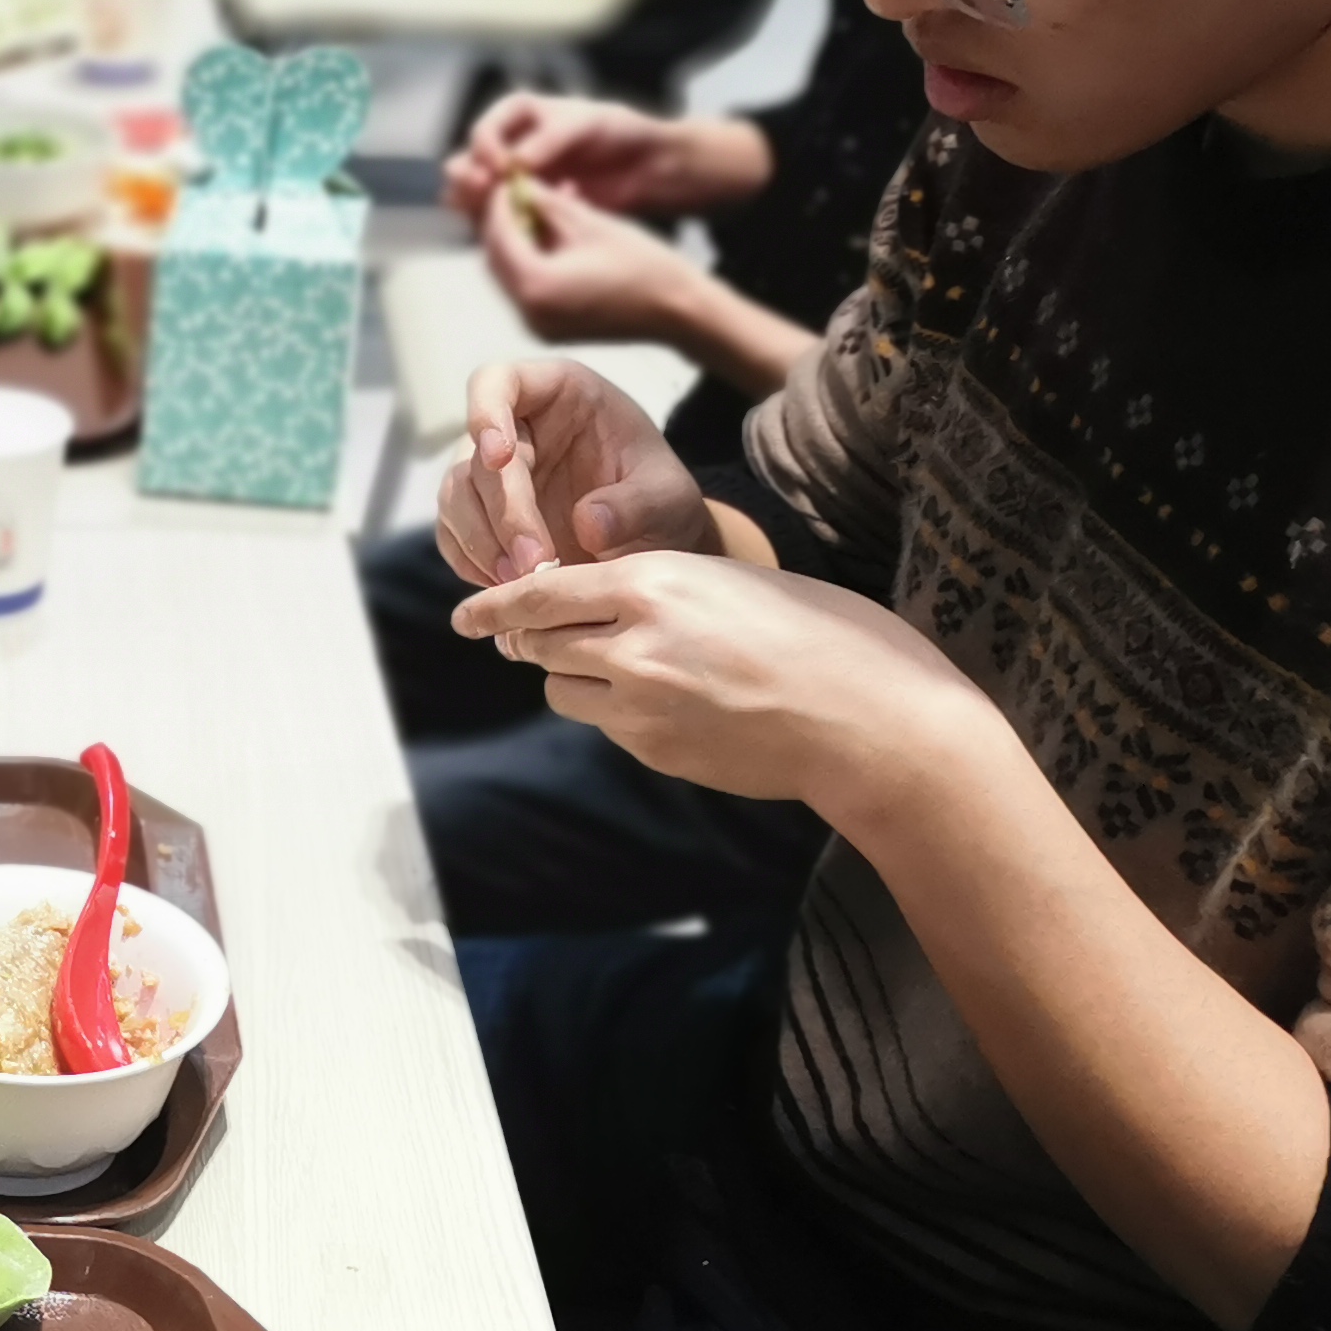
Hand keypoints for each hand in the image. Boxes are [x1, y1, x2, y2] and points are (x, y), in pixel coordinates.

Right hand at [435, 359, 715, 585]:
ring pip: (455, 498)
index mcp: (558, 393)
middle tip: (534, 563)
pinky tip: (505, 588)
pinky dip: (472, 564)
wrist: (654, 543)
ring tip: (521, 584)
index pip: (498, 382)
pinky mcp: (480, 518)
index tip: (499, 457)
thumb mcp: (668, 499)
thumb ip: (637, 505)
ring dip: (481, 543)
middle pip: (475, 458)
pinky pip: (453, 537)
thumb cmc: (662, 502)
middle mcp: (514, 428)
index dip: (486, 412)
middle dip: (501, 512)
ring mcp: (491, 474)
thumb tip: (588, 524)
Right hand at [443, 93, 772, 218]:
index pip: (485, 129)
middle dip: (470, 178)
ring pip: (477, 193)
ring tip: (490, 214)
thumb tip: (514, 161)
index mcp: (521, 114)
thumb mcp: (588, 124)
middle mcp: (512, 145)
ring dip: (476, 204)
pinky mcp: (527, 207)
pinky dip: (497, 224)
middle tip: (483, 194)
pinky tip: (511, 228)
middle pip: (469, 162)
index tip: (500, 167)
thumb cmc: (622, 133)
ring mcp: (516, 179)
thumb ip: (551, 140)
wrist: (647, 168)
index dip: (486, 148)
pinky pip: (499, 217)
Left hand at [451, 549, 994, 814]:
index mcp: (653, 581)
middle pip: (535, 642)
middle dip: (532, 638)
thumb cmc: (821, 633)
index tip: (463, 615)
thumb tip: (594, 607)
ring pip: (561, 690)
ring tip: (628, 670)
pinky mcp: (654, 750)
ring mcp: (639, 704)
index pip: (538, 592)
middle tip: (537, 635)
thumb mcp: (732, 580)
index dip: (492, 604)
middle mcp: (632, 642)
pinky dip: (616, 714)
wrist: (868, 718)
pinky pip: (607, 727)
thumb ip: (655, 590)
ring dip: (574, 678)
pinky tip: (673, 706)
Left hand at [481, 175, 713, 350]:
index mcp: (537, 286)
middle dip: (503, 224)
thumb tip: (520, 185)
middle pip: (495, 259)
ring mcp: (538, 326)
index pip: (498, 236)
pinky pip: (526, 291)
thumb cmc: (644, 268)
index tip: (507, 182)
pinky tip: (546, 239)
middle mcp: (530, 314)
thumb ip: (548, 203)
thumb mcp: (590, 224)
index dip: (499, 204)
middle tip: (515, 196)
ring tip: (533, 214)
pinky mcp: (549, 330)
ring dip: (515, 243)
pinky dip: (530, 264)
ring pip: (508, 275)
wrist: (678, 311)